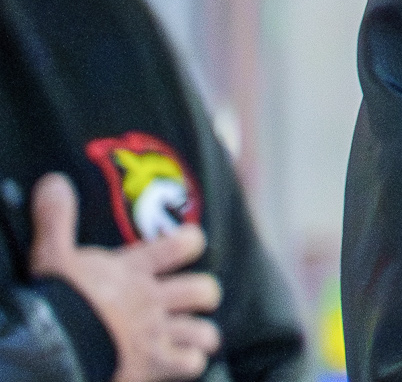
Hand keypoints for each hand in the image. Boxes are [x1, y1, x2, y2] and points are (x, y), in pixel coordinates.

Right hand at [28, 173, 221, 381]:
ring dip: (199, 335)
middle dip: (203, 295)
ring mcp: (158, 334)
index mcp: (133, 271)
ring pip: (205, 331)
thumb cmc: (55, 300)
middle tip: (191, 300)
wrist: (55, 346)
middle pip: (204, 291)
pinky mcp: (155, 365)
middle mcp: (152, 301)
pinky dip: (187, 365)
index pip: (182, 244)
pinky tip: (177, 365)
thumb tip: (54, 181)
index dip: (192, 243)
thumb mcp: (52, 256)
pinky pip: (192, 365)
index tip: (188, 246)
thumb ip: (56, 220)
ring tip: (190, 337)